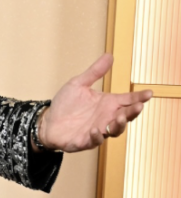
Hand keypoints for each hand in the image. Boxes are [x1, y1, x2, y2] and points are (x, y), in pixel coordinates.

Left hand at [37, 53, 151, 152]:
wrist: (47, 122)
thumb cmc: (65, 105)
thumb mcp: (78, 84)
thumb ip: (94, 72)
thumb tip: (109, 56)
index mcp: (107, 103)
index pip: (128, 100)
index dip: (139, 97)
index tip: (149, 93)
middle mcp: (105, 117)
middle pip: (126, 116)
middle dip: (133, 112)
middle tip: (139, 106)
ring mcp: (97, 130)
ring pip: (114, 130)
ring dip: (119, 125)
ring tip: (120, 117)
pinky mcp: (84, 141)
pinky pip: (94, 141)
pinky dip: (97, 136)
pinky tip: (96, 129)